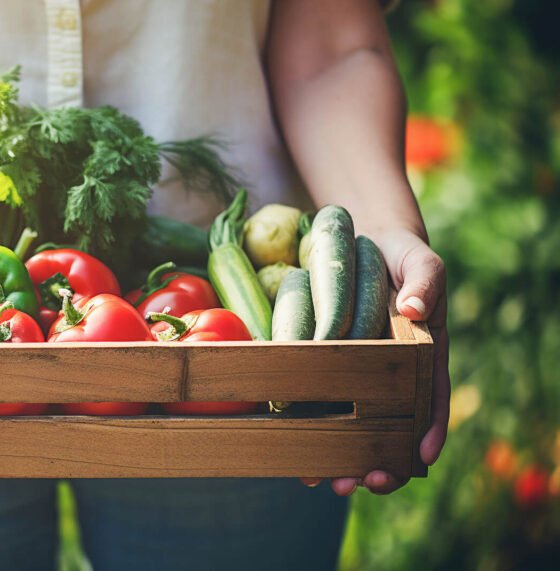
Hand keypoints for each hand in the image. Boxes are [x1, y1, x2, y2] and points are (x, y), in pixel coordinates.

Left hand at [309, 229, 448, 495]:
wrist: (364, 245)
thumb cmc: (399, 257)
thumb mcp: (420, 262)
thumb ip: (425, 281)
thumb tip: (415, 308)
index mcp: (424, 359)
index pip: (431, 402)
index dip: (429, 431)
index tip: (420, 456)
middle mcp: (394, 376)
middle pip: (394, 431)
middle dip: (382, 462)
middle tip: (363, 481)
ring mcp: (361, 377)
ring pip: (357, 429)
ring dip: (342, 459)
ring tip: (324, 480)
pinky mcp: (328, 371)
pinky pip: (322, 404)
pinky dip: (313, 430)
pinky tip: (296, 451)